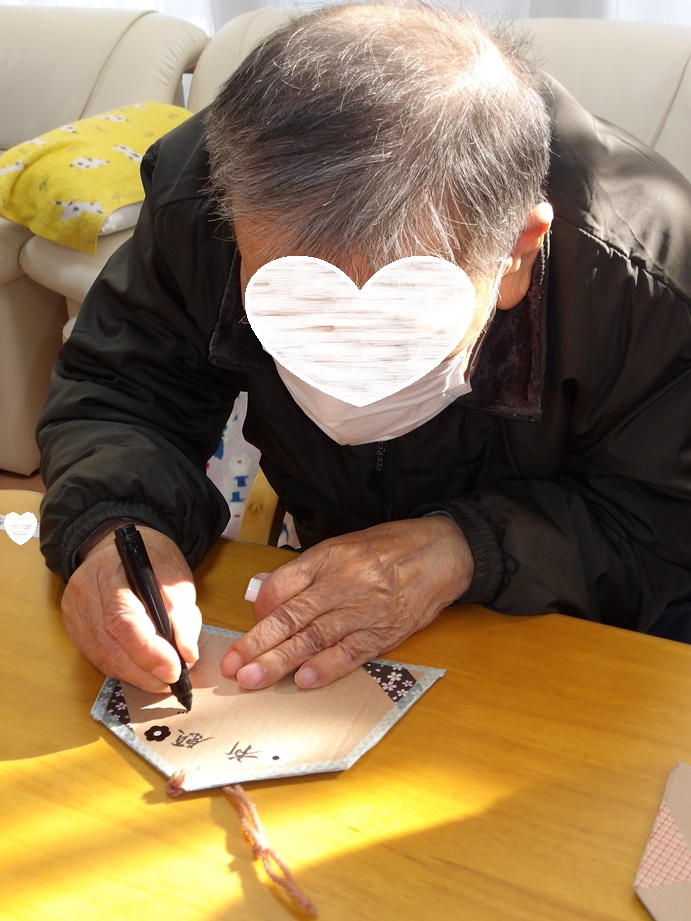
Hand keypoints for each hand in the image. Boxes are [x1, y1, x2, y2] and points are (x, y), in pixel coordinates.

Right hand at [61, 526, 200, 691]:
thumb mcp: (176, 574)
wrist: (116, 547)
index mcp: (110, 573)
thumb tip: (186, 653)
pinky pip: (98, 658)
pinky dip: (122, 669)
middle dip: (144, 672)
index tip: (174, 669)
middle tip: (172, 682)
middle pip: (109, 646)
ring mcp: (74, 613)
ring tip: (162, 680)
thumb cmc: (149, 558)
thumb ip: (182, 611)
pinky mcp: (74, 628)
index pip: (123, 619)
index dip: (148, 650)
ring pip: (102, 658)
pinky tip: (142, 671)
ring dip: (135, 675)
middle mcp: (84, 594)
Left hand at [222, 516, 472, 689]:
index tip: (243, 633)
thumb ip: (304, 573)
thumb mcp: (343, 547)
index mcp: (328, 559)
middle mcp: (343, 583)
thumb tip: (266, 600)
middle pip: (292, 616)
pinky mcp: (387, 630)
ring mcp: (365, 608)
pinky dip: (328, 667)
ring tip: (254, 679)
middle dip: (258, 644)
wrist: (442, 550)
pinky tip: (304, 681)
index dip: (260, 611)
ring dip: (282, 661)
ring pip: (315, 637)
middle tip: (232, 667)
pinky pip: (353, 651)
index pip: (283, 585)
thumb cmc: (388, 549)